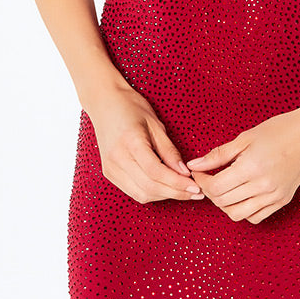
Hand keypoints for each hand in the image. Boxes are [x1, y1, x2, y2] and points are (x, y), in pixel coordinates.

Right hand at [85, 83, 205, 205]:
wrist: (104, 102)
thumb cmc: (131, 108)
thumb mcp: (155, 124)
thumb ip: (169, 151)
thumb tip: (185, 173)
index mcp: (130, 141)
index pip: (157, 172)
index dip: (178, 183)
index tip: (196, 187)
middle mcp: (117, 158)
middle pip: (150, 186)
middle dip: (175, 193)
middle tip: (196, 193)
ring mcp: (110, 167)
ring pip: (141, 194)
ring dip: (165, 196)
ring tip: (183, 191)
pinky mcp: (109, 173)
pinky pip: (133, 191)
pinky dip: (151, 193)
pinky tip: (165, 188)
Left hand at [185, 106, 299, 223]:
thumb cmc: (278, 131)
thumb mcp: (244, 138)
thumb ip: (217, 155)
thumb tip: (194, 166)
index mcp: (252, 168)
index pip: (215, 188)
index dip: (202, 181)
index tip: (200, 171)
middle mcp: (264, 187)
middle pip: (223, 203)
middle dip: (210, 192)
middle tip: (209, 177)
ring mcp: (275, 197)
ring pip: (238, 215)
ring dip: (225, 204)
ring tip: (224, 187)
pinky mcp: (283, 201)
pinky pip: (256, 217)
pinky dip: (243, 210)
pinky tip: (241, 195)